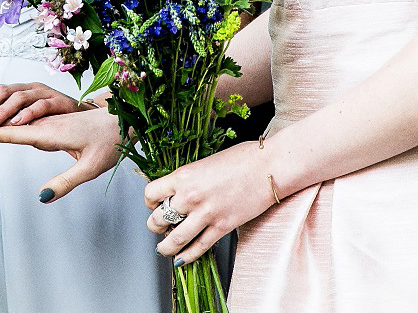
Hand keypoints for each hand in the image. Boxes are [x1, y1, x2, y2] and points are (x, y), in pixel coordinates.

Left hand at [0, 81, 88, 128]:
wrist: (85, 122)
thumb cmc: (51, 122)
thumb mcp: (23, 123)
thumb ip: (5, 123)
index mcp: (17, 90)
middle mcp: (28, 88)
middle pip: (1, 91)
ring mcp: (43, 92)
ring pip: (18, 96)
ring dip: (2, 111)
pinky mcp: (58, 101)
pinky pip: (41, 105)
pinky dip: (28, 114)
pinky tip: (18, 124)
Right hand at [0, 106, 121, 201]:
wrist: (125, 120)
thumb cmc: (110, 143)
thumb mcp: (91, 168)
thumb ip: (66, 182)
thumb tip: (42, 198)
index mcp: (51, 131)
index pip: (14, 132)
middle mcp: (46, 123)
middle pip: (8, 123)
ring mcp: (48, 121)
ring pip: (14, 120)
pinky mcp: (52, 122)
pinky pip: (23, 121)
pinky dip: (6, 121)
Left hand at [144, 140, 274, 265]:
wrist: (267, 168)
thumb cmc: (241, 159)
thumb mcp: (204, 163)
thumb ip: (189, 178)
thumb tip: (179, 190)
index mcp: (183, 176)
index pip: (151, 193)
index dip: (150, 202)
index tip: (153, 205)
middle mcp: (190, 196)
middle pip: (158, 218)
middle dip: (154, 226)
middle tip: (157, 227)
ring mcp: (206, 213)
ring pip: (175, 238)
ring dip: (166, 246)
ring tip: (163, 248)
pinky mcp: (222, 227)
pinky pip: (199, 246)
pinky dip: (188, 255)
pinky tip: (182, 258)